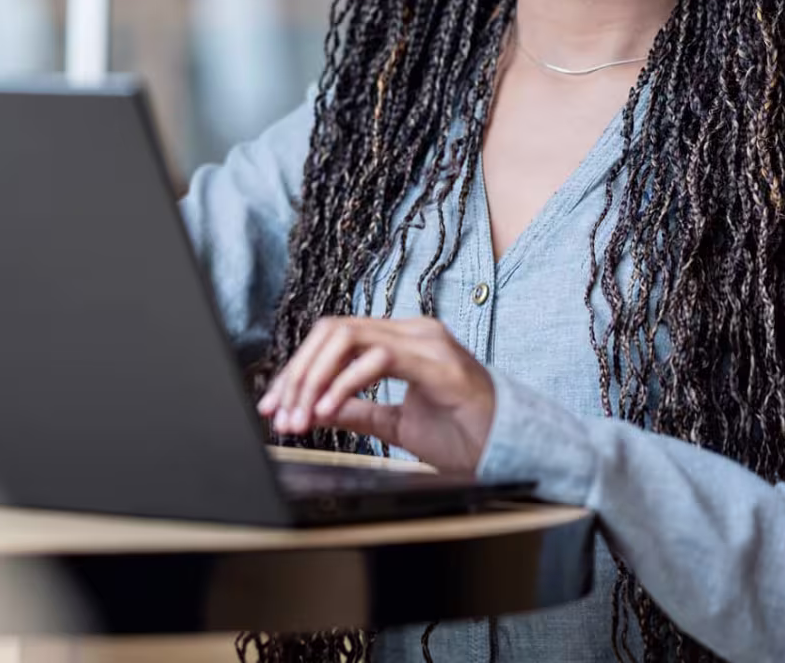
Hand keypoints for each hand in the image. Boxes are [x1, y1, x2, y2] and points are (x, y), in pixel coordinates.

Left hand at [257, 316, 495, 473]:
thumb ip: (355, 410)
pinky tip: (327, 409)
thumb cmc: (464, 436)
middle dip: (296, 374)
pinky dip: (344, 384)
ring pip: (347, 337)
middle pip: (332, 332)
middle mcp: (411, 332)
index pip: (333, 339)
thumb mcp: (395, 423)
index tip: (273, 407)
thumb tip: (311, 407)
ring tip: (300, 415)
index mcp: (401, 342)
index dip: (296, 371)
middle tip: (278, 413)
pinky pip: (377, 359)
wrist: (512, 452)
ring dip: (314, 378)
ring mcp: (425, 342)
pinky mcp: (437, 362)